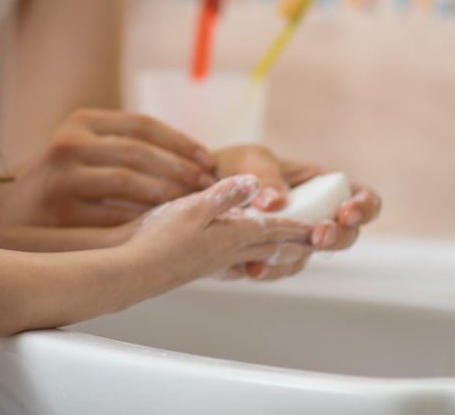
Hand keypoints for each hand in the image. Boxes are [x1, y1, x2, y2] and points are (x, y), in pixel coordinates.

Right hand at [0, 108, 218, 227]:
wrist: (10, 214)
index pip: (143, 124)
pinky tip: (163, 228)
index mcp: (83, 120)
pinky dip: (142, 220)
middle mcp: (70, 141)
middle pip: (140, 152)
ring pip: (129, 181)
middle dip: (181, 170)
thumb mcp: (87, 150)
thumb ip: (126, 148)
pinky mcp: (58, 207)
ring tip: (191, 208)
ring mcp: (62, 173)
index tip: (209, 161)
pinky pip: (112, 214)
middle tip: (209, 189)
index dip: (181, 142)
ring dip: (166, 195)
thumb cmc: (63, 183)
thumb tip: (195, 159)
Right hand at [126, 175, 312, 288]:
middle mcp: (227, 251)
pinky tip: (241, 260)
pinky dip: (248, 259)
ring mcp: (213, 262)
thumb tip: (256, 183)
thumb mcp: (191, 208)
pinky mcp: (197, 266)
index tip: (322, 224)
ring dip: (276, 252)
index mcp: (231, 235)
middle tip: (318, 241)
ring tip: (289, 251)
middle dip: (296, 242)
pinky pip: (234, 262)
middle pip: (271, 246)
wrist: (132, 271)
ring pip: (254, 256)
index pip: (274, 228)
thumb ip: (224, 196)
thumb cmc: (157, 239)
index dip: (298, 224)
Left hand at [213, 147, 381, 278]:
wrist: (199, 187)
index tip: (346, 212)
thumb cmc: (235, 165)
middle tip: (319, 237)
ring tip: (277, 255)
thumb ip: (265, 176)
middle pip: (346, 235)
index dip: (363, 208)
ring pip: (312, 256)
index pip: (362, 198)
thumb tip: (276, 203)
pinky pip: (281, 268)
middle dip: (337, 238)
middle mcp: (317, 215)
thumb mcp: (251, 159)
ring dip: (298, 258)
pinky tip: (253, 268)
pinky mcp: (273, 255)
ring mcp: (297, 238)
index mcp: (323, 185)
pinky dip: (269, 270)